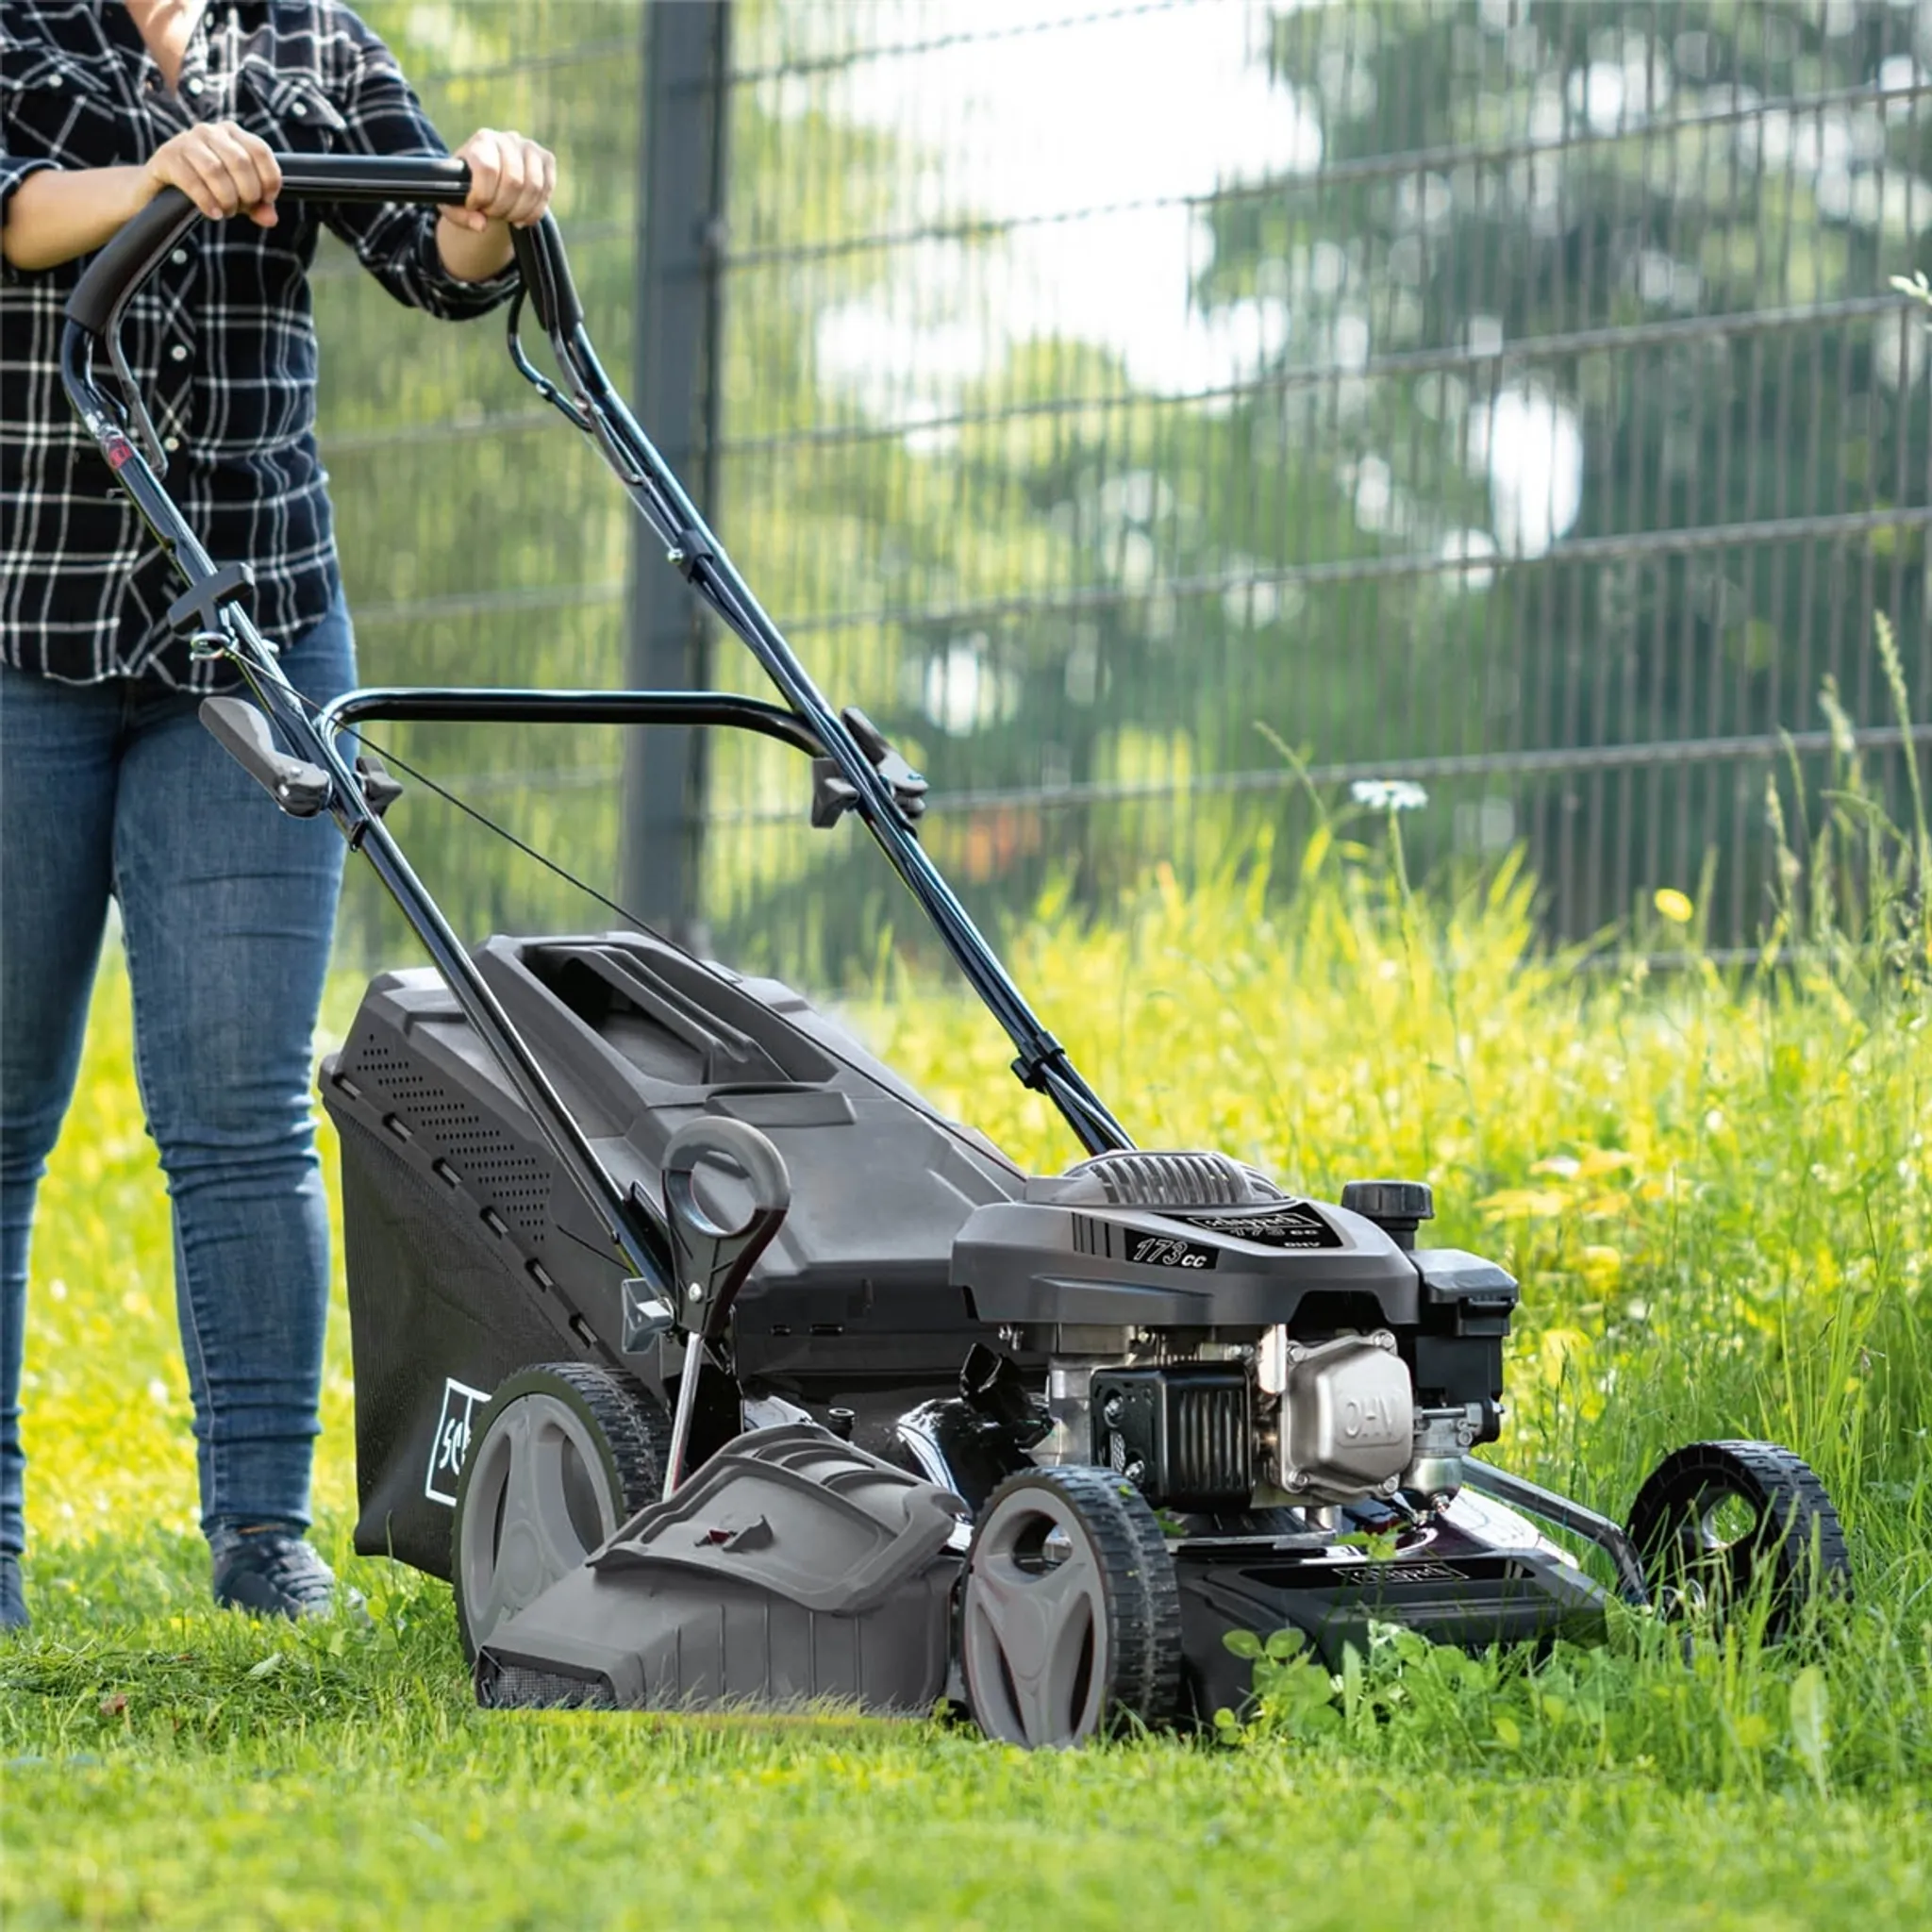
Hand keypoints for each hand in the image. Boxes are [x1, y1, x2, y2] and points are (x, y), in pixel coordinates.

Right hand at [144, 121, 280, 225]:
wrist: (160, 190)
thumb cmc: (206, 188)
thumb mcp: (237, 196)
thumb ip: (258, 205)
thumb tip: (270, 219)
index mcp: (231, 133)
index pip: (260, 150)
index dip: (269, 179)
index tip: (266, 199)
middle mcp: (209, 131)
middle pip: (240, 162)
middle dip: (247, 193)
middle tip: (241, 208)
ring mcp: (185, 141)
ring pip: (216, 170)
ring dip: (226, 198)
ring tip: (226, 211)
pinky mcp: (166, 157)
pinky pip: (192, 180)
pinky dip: (207, 201)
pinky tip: (213, 213)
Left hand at [444, 128, 555, 233]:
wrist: (490, 176)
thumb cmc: (468, 187)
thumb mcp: (453, 201)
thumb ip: (459, 214)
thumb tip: (481, 225)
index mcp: (482, 141)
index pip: (488, 169)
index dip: (482, 195)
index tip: (474, 206)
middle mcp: (508, 139)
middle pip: (514, 181)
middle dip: (502, 207)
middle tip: (491, 214)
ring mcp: (530, 148)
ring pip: (533, 188)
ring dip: (520, 211)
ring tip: (507, 217)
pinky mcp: (547, 159)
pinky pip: (547, 191)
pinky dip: (535, 211)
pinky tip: (522, 217)